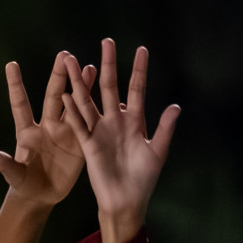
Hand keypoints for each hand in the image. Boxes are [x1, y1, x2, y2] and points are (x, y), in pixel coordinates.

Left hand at [0, 52, 96, 205]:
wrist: (41, 195)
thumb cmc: (24, 185)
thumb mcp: (15, 176)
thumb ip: (6, 165)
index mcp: (26, 132)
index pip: (20, 104)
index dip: (15, 85)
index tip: (11, 64)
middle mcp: (46, 126)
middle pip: (52, 97)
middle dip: (59, 76)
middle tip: (65, 56)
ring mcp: (63, 131)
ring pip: (73, 103)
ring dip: (80, 84)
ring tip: (88, 66)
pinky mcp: (79, 140)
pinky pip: (88, 119)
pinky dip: (93, 103)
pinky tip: (102, 88)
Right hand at [62, 39, 179, 242]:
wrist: (126, 200)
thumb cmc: (143, 179)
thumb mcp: (158, 152)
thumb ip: (164, 128)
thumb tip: (176, 106)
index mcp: (134, 121)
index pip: (136, 89)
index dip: (139, 70)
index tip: (141, 49)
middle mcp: (115, 121)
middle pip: (110, 88)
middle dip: (109, 64)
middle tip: (106, 41)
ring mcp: (100, 131)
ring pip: (89, 101)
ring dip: (80, 81)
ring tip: (72, 62)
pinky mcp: (88, 144)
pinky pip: (79, 124)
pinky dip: (73, 110)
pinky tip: (66, 94)